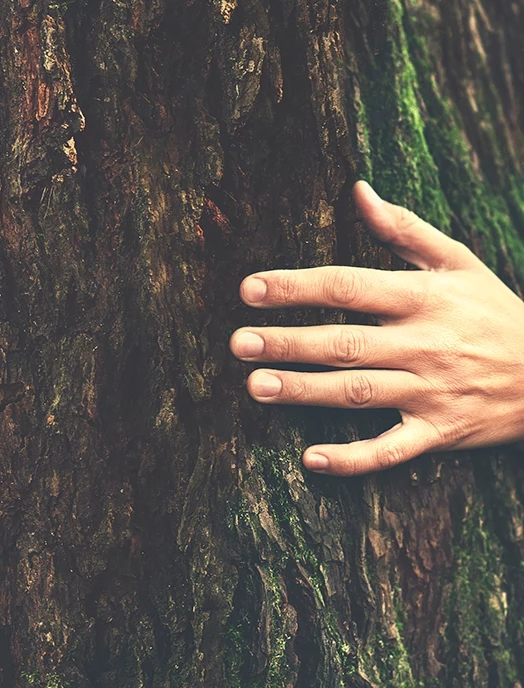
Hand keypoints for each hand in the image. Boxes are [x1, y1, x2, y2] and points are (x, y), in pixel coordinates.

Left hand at [230, 181, 523, 475]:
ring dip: (305, 391)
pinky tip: (310, 459)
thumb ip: (404, 229)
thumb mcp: (459, 263)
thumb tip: (358, 191)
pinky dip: (353, 459)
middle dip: (289, 343)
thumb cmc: (495, 312)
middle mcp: (425, 345)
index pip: (349, 286)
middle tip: (237, 342)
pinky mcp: (441, 432)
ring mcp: (432, 392)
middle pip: (346, 343)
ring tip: (256, 386)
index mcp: (424, 299)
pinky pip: (392, 450)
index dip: (297, 287)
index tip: (248, 289)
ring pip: (359, 393)